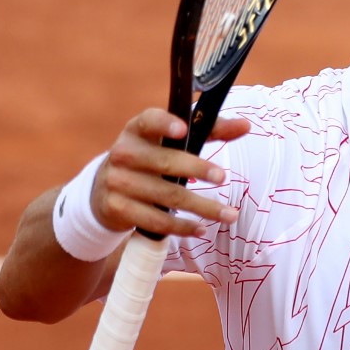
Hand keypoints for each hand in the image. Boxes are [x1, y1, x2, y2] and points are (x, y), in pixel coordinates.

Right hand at [91, 108, 249, 236]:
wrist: (103, 188)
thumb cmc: (150, 156)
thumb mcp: (170, 139)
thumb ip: (208, 130)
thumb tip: (245, 125)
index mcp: (137, 129)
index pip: (149, 121)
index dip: (164, 124)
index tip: (183, 130)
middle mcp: (123, 153)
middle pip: (164, 161)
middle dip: (197, 169)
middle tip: (223, 177)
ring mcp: (118, 182)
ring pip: (166, 196)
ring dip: (201, 207)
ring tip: (229, 215)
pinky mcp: (117, 208)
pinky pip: (155, 220)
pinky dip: (181, 227)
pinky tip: (201, 229)